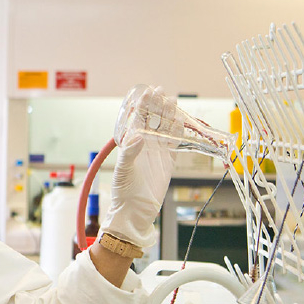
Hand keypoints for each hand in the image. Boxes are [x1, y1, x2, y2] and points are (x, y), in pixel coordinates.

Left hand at [102, 87, 176, 247]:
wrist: (136, 210)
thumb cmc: (124, 191)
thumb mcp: (123, 170)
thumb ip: (129, 152)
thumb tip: (138, 136)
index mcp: (129, 143)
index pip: (136, 120)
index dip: (142, 106)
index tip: (147, 92)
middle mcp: (143, 145)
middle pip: (152, 120)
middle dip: (156, 106)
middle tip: (162, 92)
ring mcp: (156, 152)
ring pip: (164, 128)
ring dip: (168, 115)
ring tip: (172, 101)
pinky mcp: (168, 161)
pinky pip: (174, 142)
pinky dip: (177, 131)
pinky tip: (181, 120)